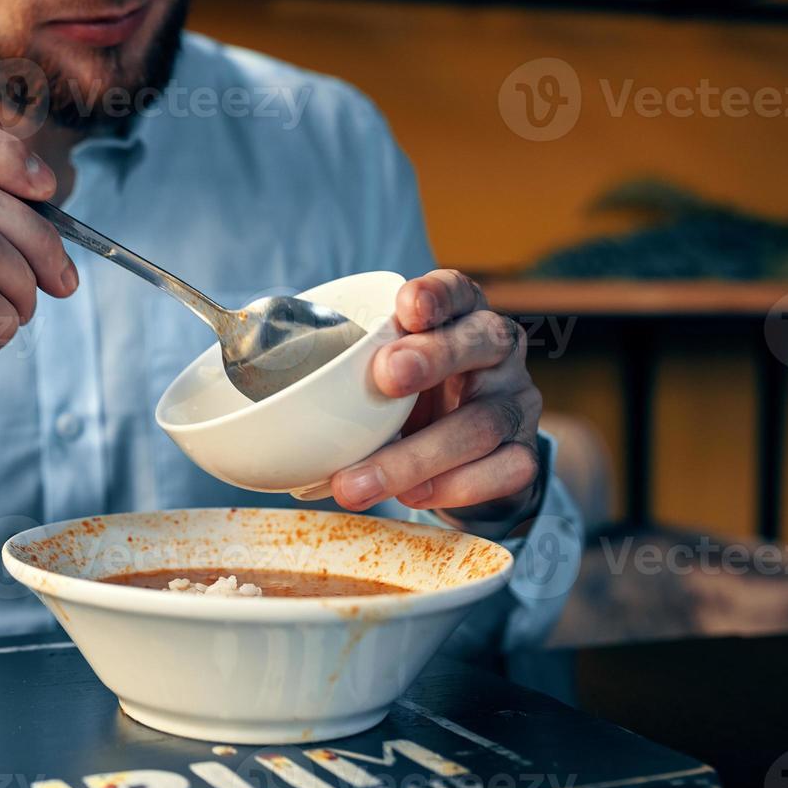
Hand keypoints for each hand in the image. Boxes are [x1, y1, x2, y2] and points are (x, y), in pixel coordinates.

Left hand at [326, 269, 544, 532]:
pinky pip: (503, 470)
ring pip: (481, 423)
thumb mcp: (380, 375)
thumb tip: (265, 409)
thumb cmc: (411, 402)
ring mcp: (515, 403)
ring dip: (416, 455)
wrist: (467, 462)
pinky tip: (413, 498)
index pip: (456, 290)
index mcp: (460, 317)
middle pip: (481, 342)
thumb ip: (347, 373)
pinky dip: (454, 487)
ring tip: (359, 482)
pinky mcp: (522, 454)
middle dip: (433, 357)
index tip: (406, 307)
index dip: (435, 294)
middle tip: (385, 376)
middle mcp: (496, 353)